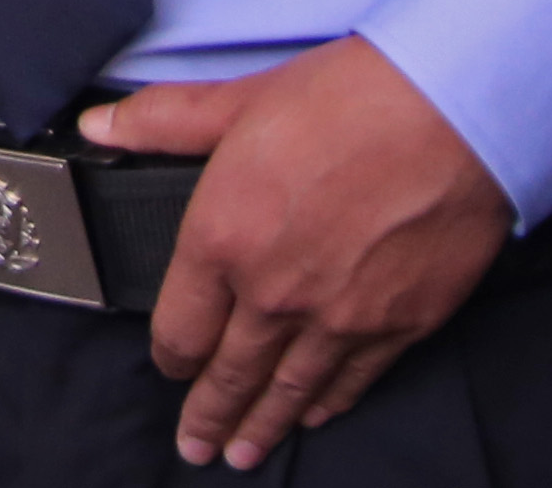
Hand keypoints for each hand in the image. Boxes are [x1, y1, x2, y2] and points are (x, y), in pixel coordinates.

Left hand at [76, 37, 507, 468]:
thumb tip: (99, 125)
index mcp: (222, 240)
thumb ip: (162, 121)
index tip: (170, 369)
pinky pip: (355, 379)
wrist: (452, 113)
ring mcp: (340, 316)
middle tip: (196, 448)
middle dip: (210, 413)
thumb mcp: (236, 102)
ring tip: (242, 455)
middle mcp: (275, 293)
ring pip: (291, 388)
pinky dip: (330, 403)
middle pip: (232, 371)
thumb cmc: (345, 99)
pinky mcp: (402, 324)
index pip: (181, 325)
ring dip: (263, 425)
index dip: (171, 356)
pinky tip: (316, 416)